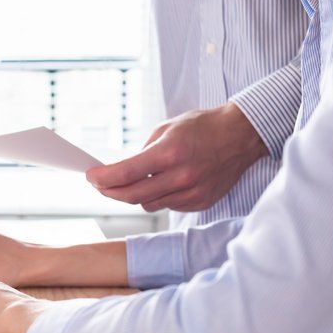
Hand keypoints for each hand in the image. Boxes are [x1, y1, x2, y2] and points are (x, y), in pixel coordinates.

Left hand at [86, 103, 267, 212]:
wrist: (241, 136)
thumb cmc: (202, 127)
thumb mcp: (166, 129)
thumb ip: (142, 153)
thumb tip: (120, 171)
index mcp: (169, 153)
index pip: (125, 174)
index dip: (102, 178)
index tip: (90, 176)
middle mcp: (181, 176)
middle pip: (132, 196)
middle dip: (109, 192)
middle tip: (99, 185)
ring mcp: (192, 192)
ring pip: (148, 204)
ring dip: (134, 195)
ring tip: (131, 181)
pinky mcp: (201, 202)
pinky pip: (168, 205)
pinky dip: (158, 197)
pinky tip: (161, 183)